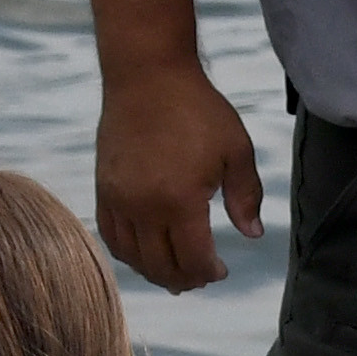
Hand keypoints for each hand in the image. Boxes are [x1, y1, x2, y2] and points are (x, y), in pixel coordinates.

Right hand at [94, 49, 262, 295]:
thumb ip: (246, 196)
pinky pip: (110, 235)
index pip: (193, 258)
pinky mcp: (103, 188)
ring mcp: (119, 199)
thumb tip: (252, 234)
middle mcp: (144, 206)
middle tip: (200, 279)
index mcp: (181, 200)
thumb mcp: (236, 150)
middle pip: (161, 265)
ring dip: (154, 272)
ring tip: (174, 275)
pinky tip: (144, 255)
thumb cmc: (198, 109)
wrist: (147, 76)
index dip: (208, 273)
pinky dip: (127, 253)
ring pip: (133, 256)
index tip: (221, 272)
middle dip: (184, 279)